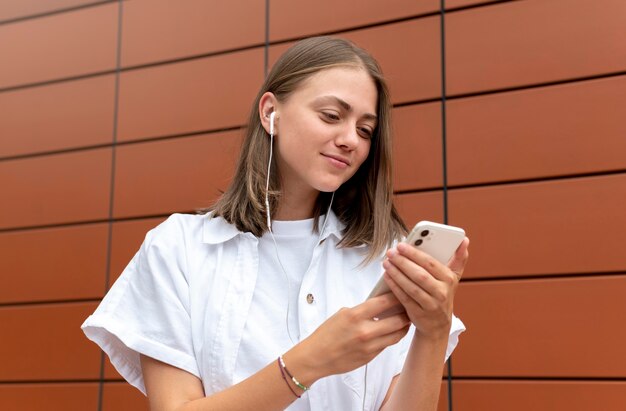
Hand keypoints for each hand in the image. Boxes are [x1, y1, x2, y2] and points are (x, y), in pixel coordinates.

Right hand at [294, 293, 410, 378]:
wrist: (316, 357)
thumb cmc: (327, 334)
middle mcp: (365, 331)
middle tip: (410, 306)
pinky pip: (387, 344)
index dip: (397, 296)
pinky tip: (394, 331)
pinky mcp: (371, 356)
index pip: (384, 302)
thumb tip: (381, 305)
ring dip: (404, 326)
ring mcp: (369, 346)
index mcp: (355, 315)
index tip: (402, 291)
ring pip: (397, 334)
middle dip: (406, 312)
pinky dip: (392, 336)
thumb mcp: (343, 314)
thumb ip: (362, 310)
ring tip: (406, 319)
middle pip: (398, 320)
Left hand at [382, 238, 469, 340]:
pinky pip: (405, 297)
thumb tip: (465, 240)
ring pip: (411, 286)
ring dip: (396, 273)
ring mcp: (431, 304)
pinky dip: (395, 286)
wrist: (438, 324)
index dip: (414, 253)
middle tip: (390, 252)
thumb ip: (458, 258)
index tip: (401, 245)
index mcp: (449, 278)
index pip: (430, 263)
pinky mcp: (419, 313)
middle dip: (403, 262)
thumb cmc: (442, 294)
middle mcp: (442, 292)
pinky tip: (387, 276)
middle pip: (420, 274)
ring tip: (387, 262)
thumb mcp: (453, 277)